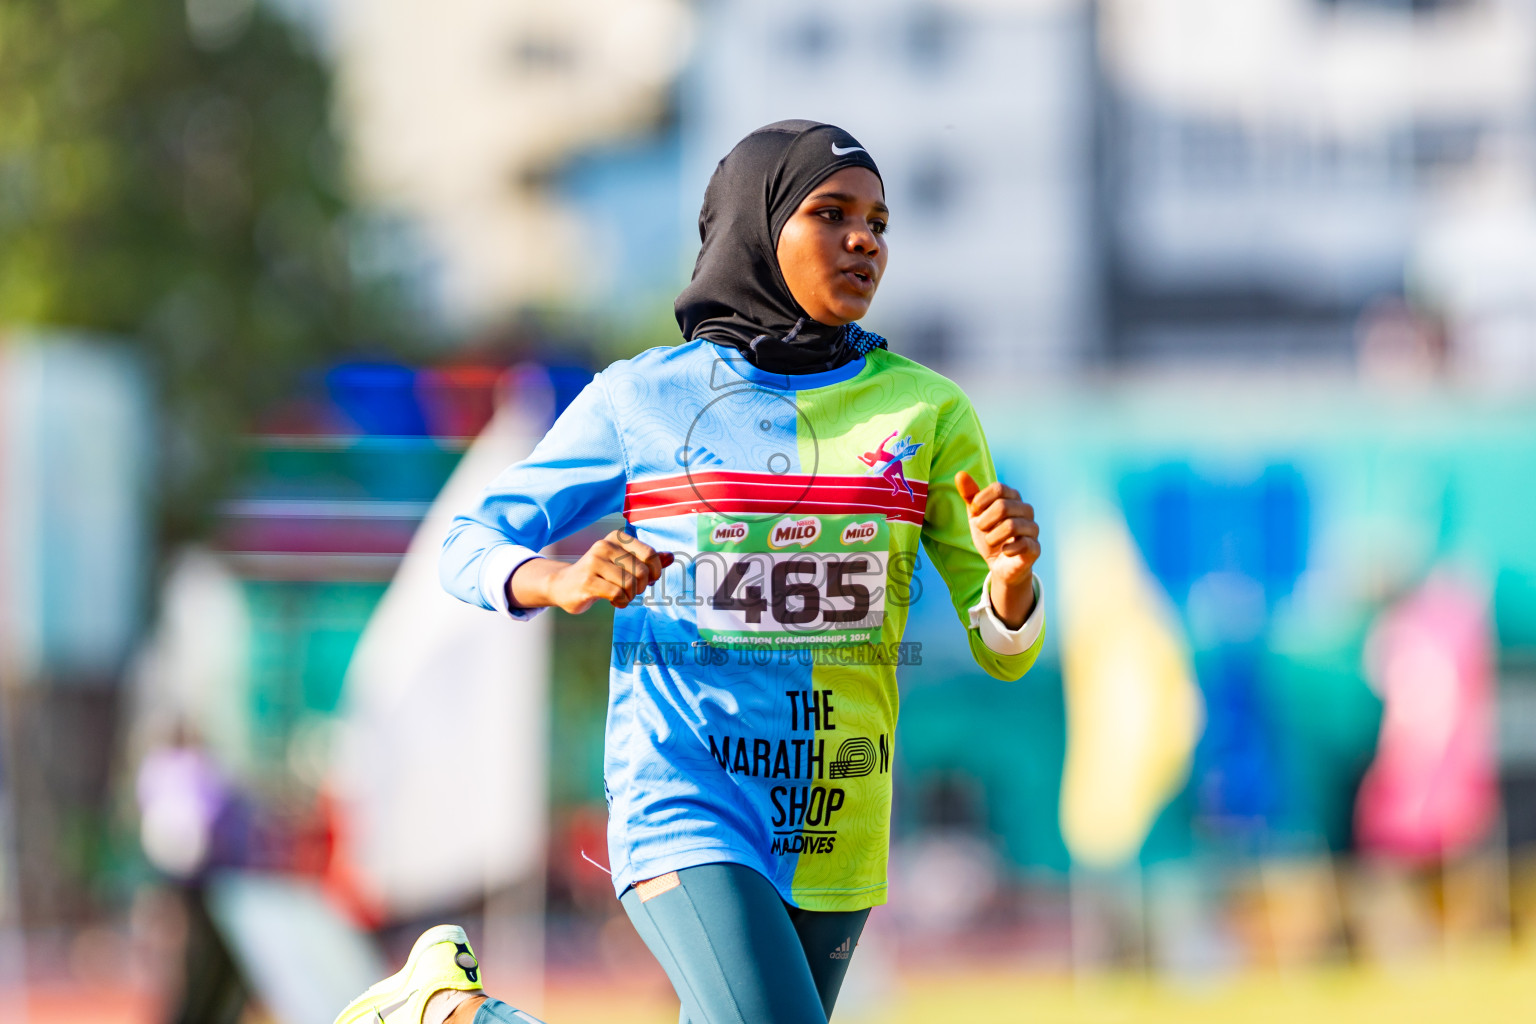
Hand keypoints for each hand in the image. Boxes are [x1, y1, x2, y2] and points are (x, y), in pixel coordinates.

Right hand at [512, 529, 673, 614]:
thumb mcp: (624, 562)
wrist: (564, 585)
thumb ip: (648, 560)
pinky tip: (615, 602)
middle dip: (642, 587)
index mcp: (617, 538)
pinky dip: (621, 602)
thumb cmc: (601, 574)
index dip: (655, 572)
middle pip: (642, 571)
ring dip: (631, 596)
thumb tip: (671, 557)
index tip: (650, 580)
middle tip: (634, 591)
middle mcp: (604, 546)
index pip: (650, 554)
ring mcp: (593, 562)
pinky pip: (617, 594)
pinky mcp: (587, 581)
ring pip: (630, 584)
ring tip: (623, 597)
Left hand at [955, 470, 1039, 627]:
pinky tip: (1003, 551)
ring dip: (992, 536)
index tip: (974, 512)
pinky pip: (1024, 544)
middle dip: (985, 521)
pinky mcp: (1035, 547)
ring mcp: (1033, 528)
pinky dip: (1007, 549)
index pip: (998, 488)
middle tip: (982, 529)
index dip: (981, 501)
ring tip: (990, 541)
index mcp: (1013, 497)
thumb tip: (960, 474)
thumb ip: (970, 494)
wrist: (998, 563)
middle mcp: (1026, 509)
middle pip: (1003, 506)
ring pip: (1011, 526)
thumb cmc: (989, 533)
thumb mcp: (976, 514)